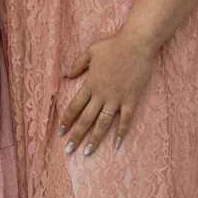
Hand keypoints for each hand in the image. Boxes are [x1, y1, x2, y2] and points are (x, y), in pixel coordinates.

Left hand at [58, 31, 154, 156]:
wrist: (136, 44)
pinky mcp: (131, 99)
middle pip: (85, 119)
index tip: (60, 132)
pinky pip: (125, 119)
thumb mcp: (90, 52)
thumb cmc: (113, 46)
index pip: (74, 107)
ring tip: (87, 152)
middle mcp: (101, 95)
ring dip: (94, 139)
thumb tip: (65, 75)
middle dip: (76, 136)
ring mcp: (117, 98)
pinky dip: (121, 132)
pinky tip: (116, 144)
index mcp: (90, 84)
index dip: (66, 120)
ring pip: (102, 123)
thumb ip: (77, 65)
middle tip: (68, 151)